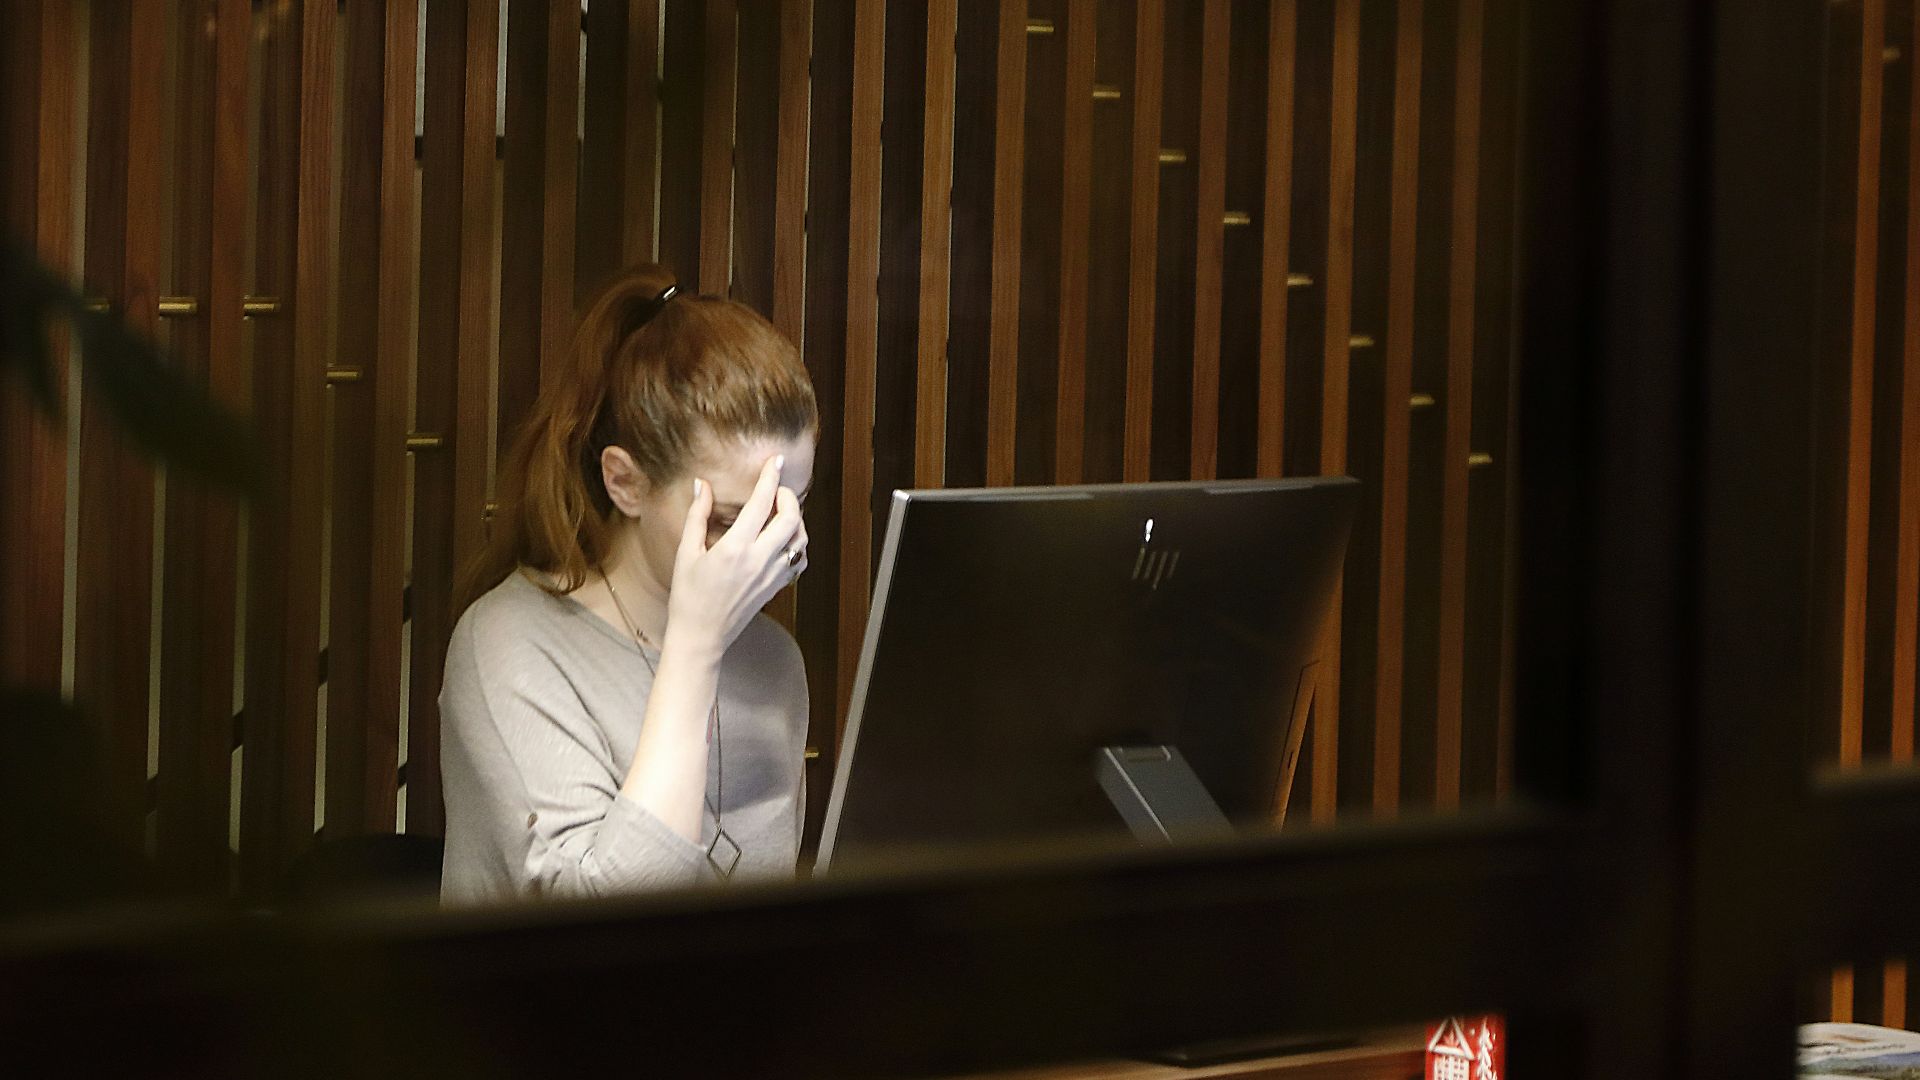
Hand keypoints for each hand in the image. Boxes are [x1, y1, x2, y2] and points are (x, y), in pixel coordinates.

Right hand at [664, 455, 807, 653]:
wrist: (701, 636)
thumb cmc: (688, 596)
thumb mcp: (687, 552)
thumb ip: (697, 516)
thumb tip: (702, 484)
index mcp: (735, 548)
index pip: (761, 502)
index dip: (771, 477)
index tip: (776, 461)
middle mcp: (759, 560)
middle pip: (791, 518)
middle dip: (788, 497)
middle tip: (776, 490)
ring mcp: (772, 575)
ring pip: (800, 539)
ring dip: (796, 520)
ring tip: (780, 512)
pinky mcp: (776, 587)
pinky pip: (799, 560)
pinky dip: (797, 544)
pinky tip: (782, 539)